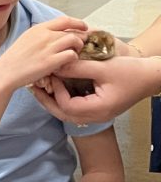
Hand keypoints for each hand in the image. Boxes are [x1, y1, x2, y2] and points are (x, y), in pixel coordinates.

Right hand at [0, 17, 86, 91]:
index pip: (64, 20)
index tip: (84, 28)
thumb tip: (57, 33)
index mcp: (38, 29)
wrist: (5, 72)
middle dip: (80, 39)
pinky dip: (73, 59)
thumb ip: (42, 34)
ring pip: (74, 41)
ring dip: (78, 48)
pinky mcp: (51, 61)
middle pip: (72, 31)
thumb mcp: (26, 39)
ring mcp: (48, 48)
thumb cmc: (14, 59)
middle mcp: (44, 35)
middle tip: (80, 46)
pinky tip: (67, 63)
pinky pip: (71, 55)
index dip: (78, 23)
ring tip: (74, 54)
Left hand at [31, 56, 154, 123]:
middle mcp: (96, 116)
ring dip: (52, 100)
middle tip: (33, 86)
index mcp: (98, 109)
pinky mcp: (97, 110)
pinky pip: (74, 109)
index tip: (52, 75)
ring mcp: (96, 115)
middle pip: (62, 114)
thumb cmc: (132, 71)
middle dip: (47, 100)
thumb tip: (55, 65)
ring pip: (66, 113)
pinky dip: (62, 99)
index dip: (56, 91)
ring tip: (40, 87)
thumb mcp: (103, 67)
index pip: (67, 106)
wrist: (151, 77)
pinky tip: (55, 88)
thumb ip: (78, 67)